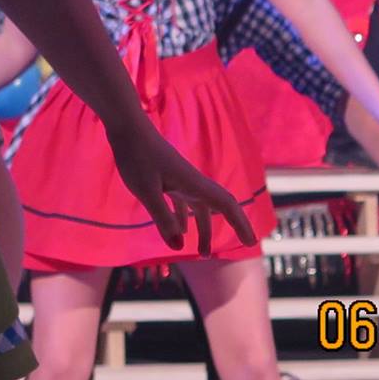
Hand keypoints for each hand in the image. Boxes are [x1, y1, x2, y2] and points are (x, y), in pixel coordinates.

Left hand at [106, 121, 254, 254]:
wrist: (126, 127)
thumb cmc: (136, 156)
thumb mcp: (146, 191)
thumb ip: (163, 219)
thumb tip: (179, 248)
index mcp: (193, 183)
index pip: (226, 205)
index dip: (241, 223)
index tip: (251, 243)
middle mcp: (192, 182)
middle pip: (218, 207)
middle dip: (227, 229)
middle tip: (235, 250)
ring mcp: (180, 179)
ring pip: (199, 207)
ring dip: (203, 229)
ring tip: (201, 252)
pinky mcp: (167, 177)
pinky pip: (183, 201)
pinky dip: (185, 218)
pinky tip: (180, 230)